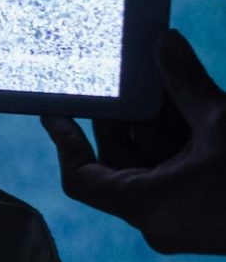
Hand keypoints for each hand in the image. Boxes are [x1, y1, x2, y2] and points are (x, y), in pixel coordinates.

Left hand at [41, 29, 225, 254]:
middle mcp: (159, 218)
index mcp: (147, 205)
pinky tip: (184, 98)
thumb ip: (186, 82)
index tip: (53, 110)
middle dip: (120, 117)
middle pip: (118, 162)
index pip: (81, 178)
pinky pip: (180, 169)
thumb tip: (163, 43)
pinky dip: (179, 136)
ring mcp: (186, 217)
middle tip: (115, 75)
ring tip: (152, 75)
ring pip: (153, 163)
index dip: (64, 142)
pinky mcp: (210, 210)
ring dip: (153, 122)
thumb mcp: (222, 120)